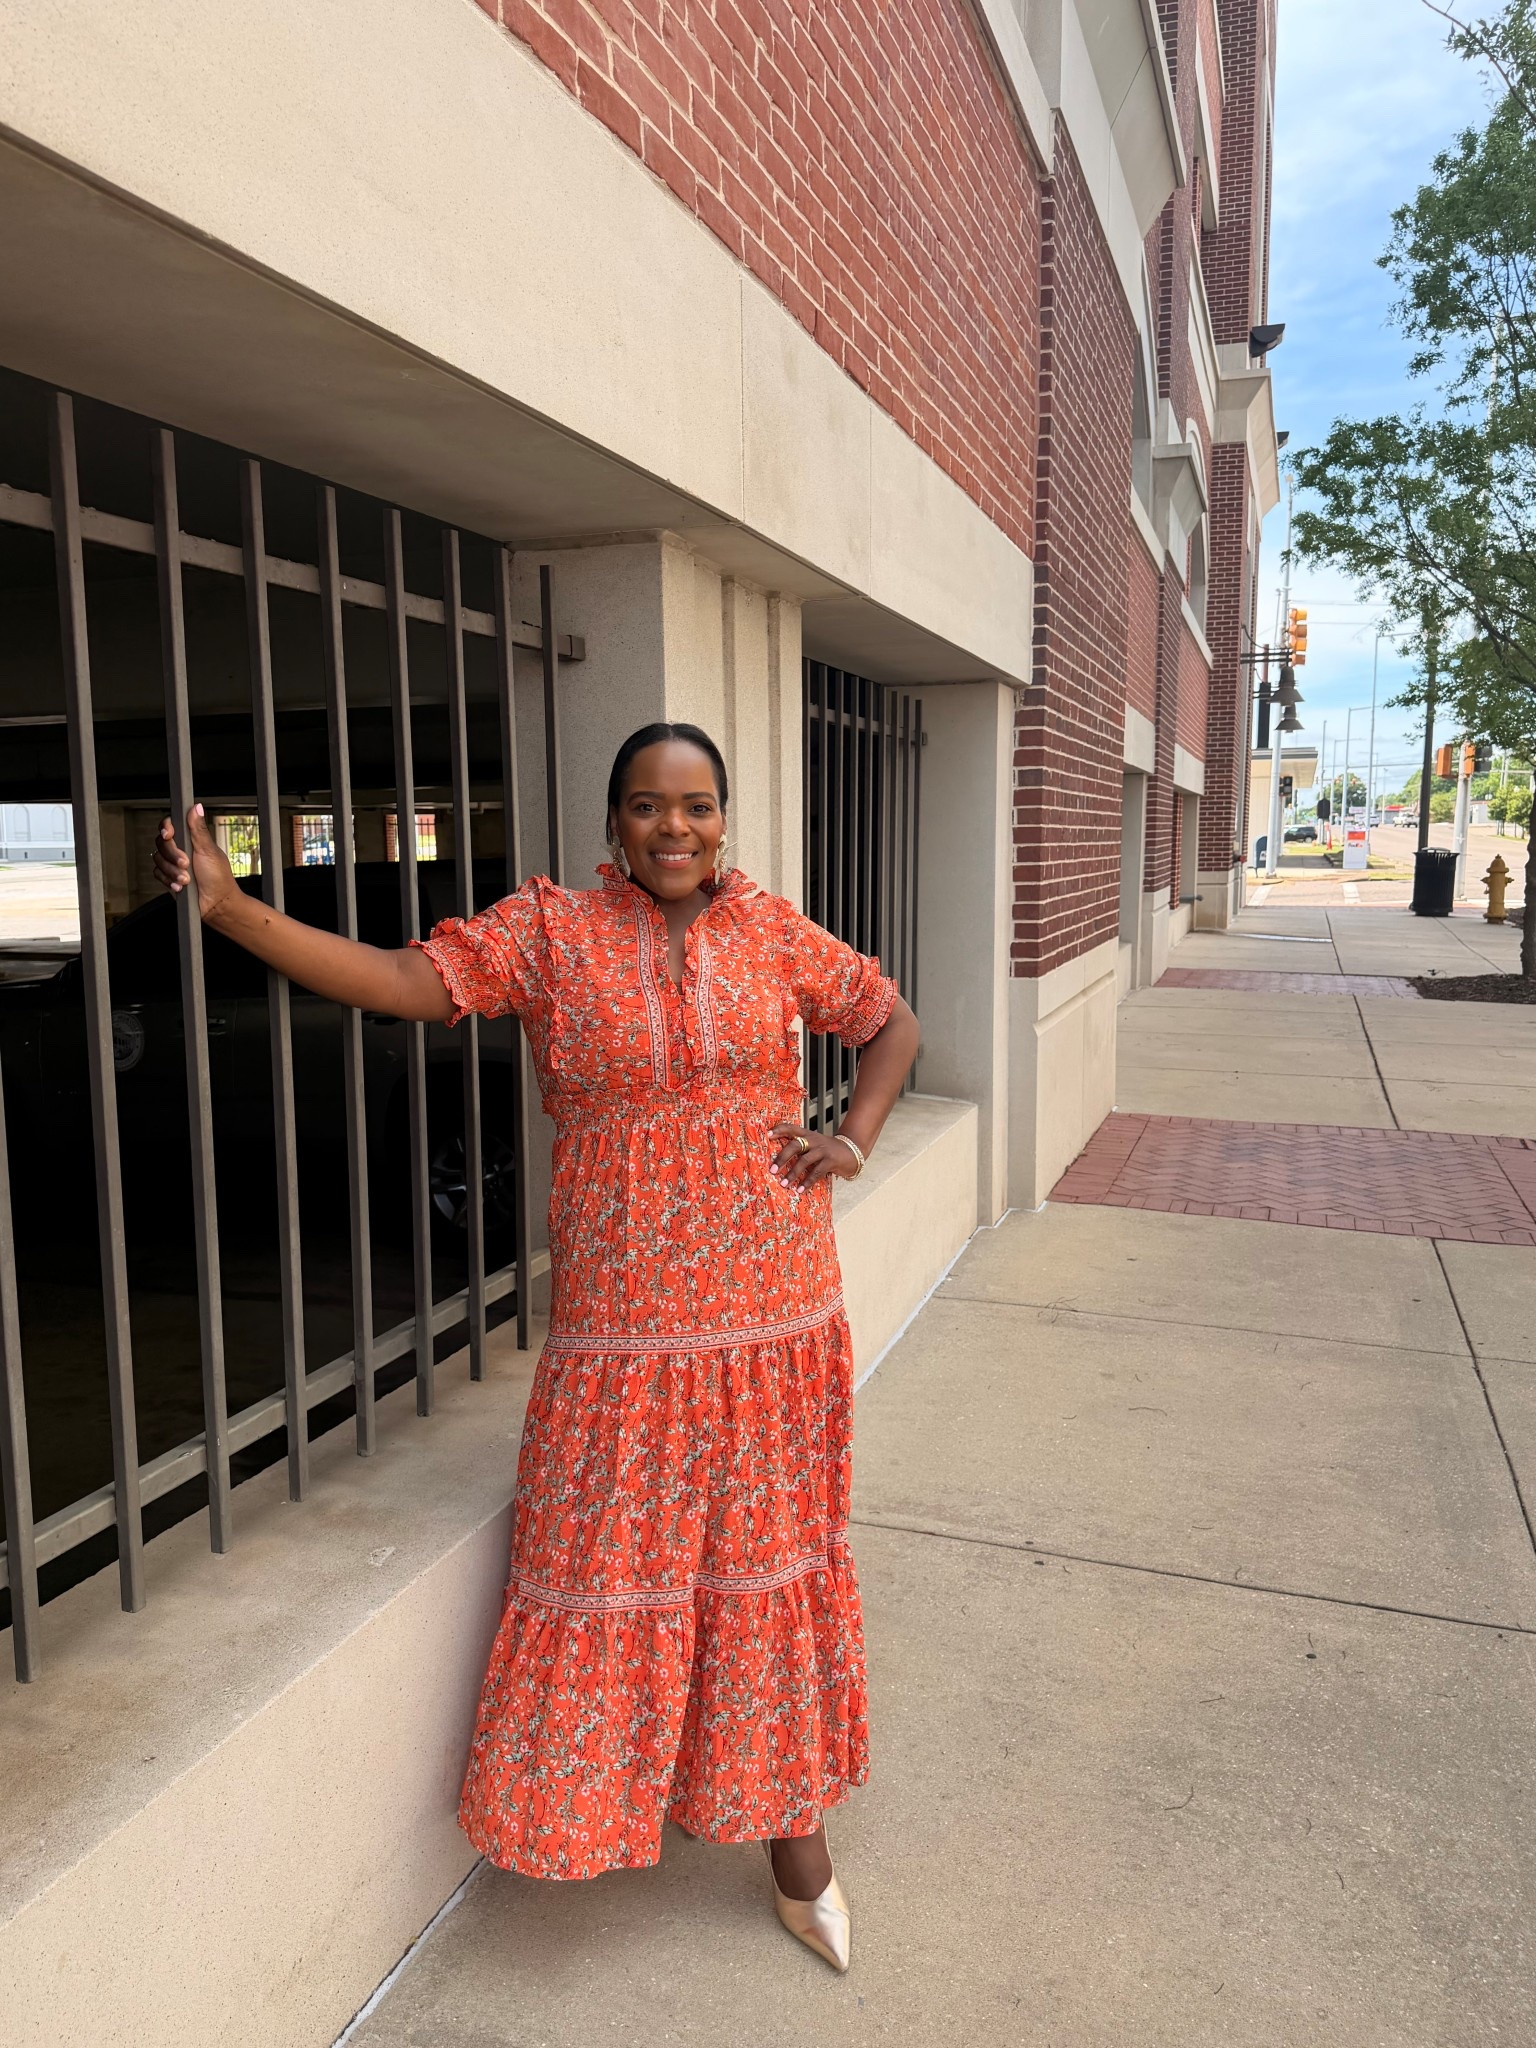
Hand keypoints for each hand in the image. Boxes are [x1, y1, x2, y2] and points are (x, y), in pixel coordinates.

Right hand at [152, 804, 239, 925]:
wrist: (216, 903)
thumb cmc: (218, 877)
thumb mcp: (209, 850)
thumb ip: (199, 829)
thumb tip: (196, 807)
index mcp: (191, 839)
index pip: (170, 825)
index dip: (167, 828)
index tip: (170, 835)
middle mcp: (180, 849)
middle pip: (161, 842)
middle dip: (173, 855)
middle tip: (186, 863)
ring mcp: (173, 863)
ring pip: (158, 859)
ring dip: (172, 871)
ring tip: (187, 879)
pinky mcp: (168, 876)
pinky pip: (158, 874)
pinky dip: (169, 880)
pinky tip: (181, 885)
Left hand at [769, 1123, 861, 1191]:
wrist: (851, 1151)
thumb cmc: (827, 1150)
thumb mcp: (814, 1144)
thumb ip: (800, 1148)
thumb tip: (778, 1161)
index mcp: (808, 1134)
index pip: (792, 1128)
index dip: (779, 1130)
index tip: (767, 1135)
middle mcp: (814, 1140)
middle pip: (795, 1145)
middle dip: (782, 1157)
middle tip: (772, 1170)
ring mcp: (823, 1150)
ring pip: (805, 1160)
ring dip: (793, 1173)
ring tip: (784, 1184)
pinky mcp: (831, 1161)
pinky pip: (816, 1172)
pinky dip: (807, 1182)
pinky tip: (800, 1189)